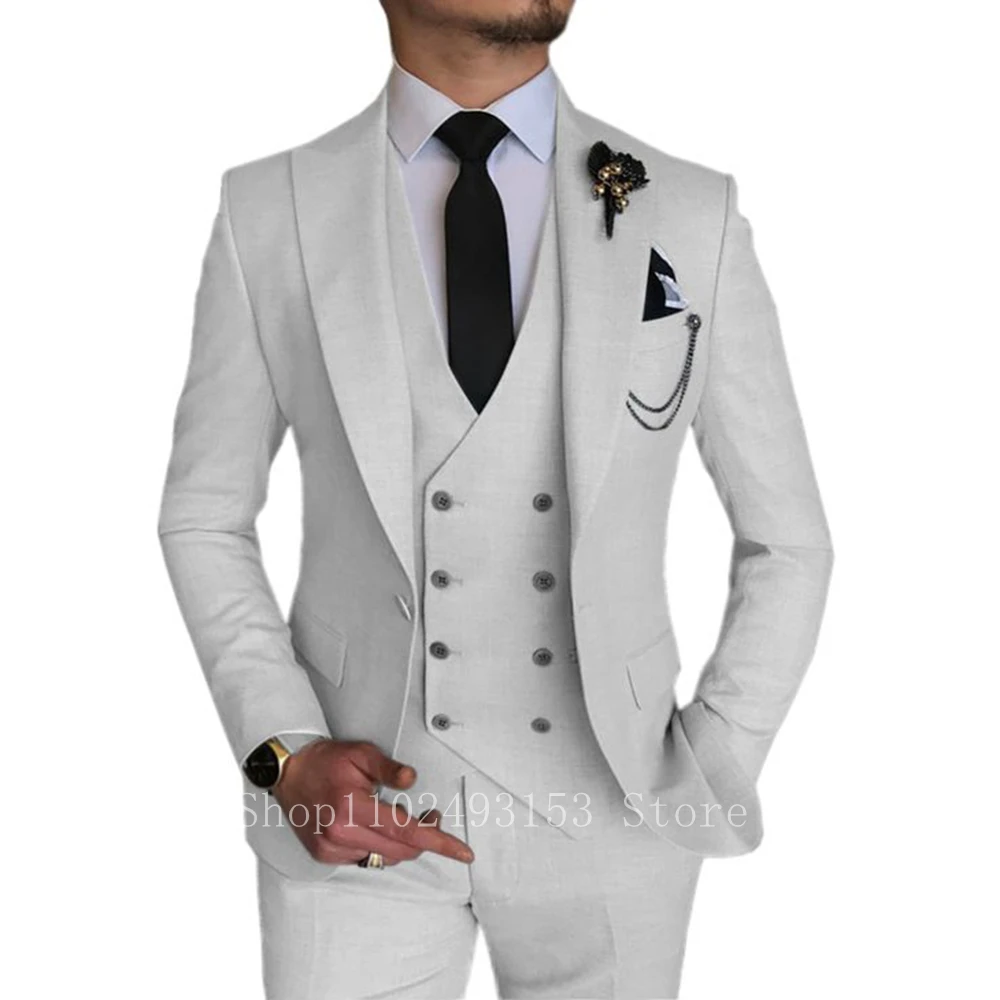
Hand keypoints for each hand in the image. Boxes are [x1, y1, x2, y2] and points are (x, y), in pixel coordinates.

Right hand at [273, 739, 473, 866]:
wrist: (288, 772)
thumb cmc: (325, 761)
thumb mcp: (361, 754)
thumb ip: (389, 769)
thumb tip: (411, 781)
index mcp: (351, 806)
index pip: (406, 831)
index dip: (439, 842)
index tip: (463, 852)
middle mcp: (340, 832)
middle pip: (400, 850)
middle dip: (424, 838)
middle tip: (431, 816)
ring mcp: (331, 848)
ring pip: (384, 858)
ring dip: (401, 843)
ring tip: (400, 817)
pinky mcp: (324, 855)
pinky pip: (365, 859)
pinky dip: (378, 846)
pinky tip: (375, 826)